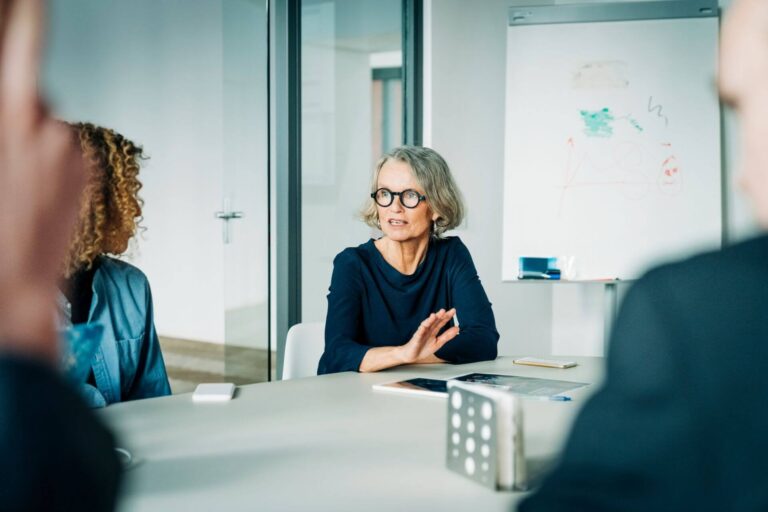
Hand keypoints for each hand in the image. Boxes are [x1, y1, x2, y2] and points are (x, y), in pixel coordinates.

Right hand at [0, 0, 85, 361]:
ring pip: (45, 119)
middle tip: (8, 149)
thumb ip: (1, 117)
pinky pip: (62, 145)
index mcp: (10, 117)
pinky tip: (34, 189)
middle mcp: (46, 124)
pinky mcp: (85, 166)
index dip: (28, 15)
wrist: (16, 288)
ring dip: (30, 135)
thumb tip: (10, 98)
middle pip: (29, 84)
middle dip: (16, 100)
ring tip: (14, 182)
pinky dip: (49, 156)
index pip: (21, 43)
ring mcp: (69, 146)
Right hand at [397, 308, 459, 364]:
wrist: (411, 356)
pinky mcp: (416, 338)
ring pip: (426, 324)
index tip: (453, 311)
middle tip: (446, 310)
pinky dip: (423, 327)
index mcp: (433, 331)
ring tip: (435, 315)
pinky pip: (420, 332)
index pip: (441, 322)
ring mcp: (422, 333)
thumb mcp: (438, 343)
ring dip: (431, 319)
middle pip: (434, 321)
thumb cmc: (423, 348)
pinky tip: (426, 323)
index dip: (447, 316)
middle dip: (440, 316)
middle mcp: (428, 330)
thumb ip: (447, 335)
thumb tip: (457, 328)